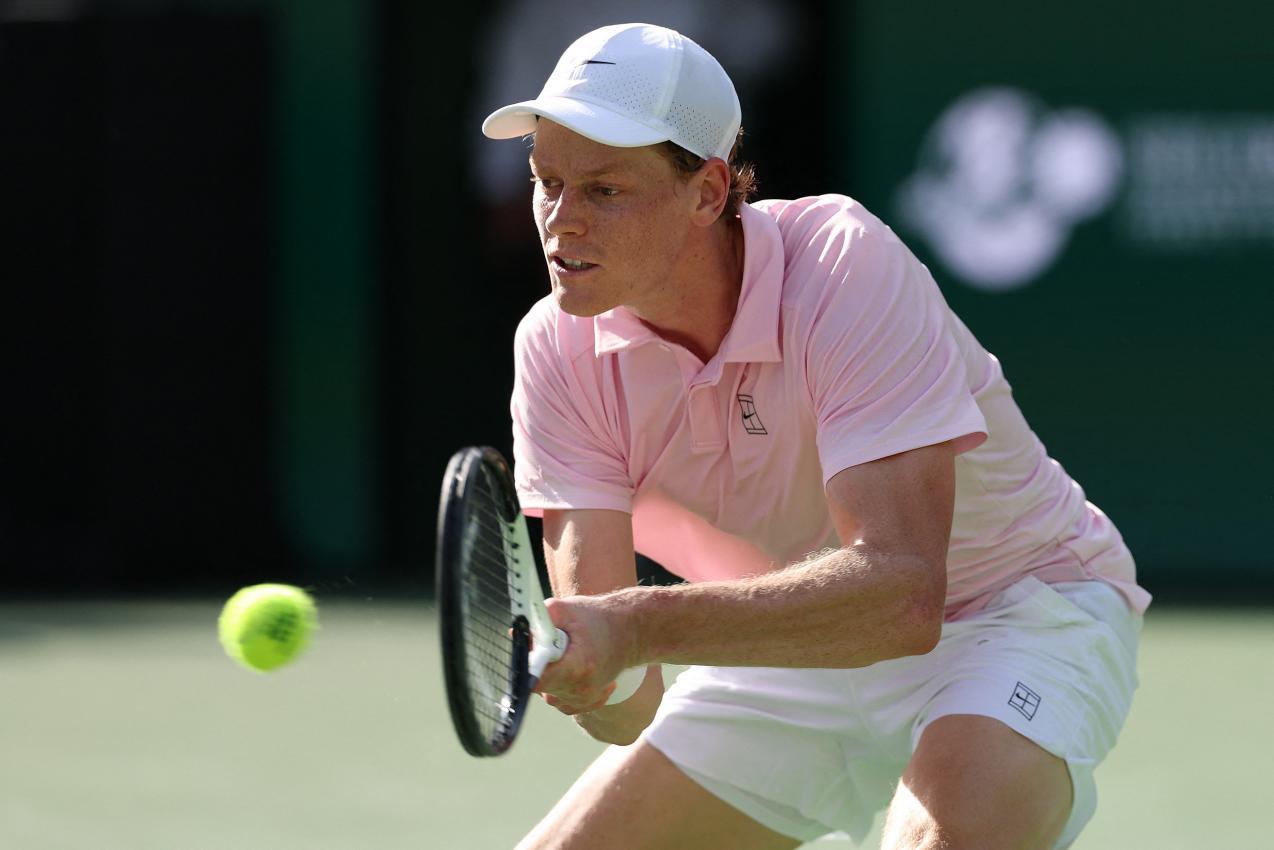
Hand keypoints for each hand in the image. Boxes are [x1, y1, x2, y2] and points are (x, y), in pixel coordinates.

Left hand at [534, 594, 662, 742]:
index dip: (528, 667)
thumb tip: (516, 633)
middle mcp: (582, 689)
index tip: (530, 653)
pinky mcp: (587, 703)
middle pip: (540, 684)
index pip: (536, 680)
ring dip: (550, 674)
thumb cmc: (599, 618)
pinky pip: (560, 700)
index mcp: (578, 667)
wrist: (632, 630)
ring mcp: (586, 699)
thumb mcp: (566, 609)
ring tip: (568, 653)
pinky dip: (559, 683)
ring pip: (548, 692)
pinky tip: (572, 666)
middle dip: (540, 664)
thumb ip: (538, 619)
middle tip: (554, 643)